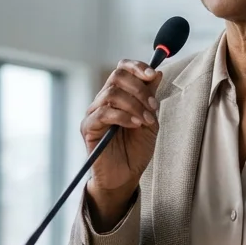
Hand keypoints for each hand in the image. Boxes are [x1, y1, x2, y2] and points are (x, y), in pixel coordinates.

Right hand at [82, 60, 161, 228]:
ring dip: (134, 104)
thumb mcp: (150, 120)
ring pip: (111, 93)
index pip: (122, 69)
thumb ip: (150, 98)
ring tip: (146, 121)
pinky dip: (123, 116)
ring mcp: (94, 113)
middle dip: (139, 88)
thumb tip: (157, 73)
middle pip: (117, 76)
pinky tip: (135, 125)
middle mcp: (104, 101)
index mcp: (119, 96)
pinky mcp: (88, 128)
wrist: (126, 176)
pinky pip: (103, 113)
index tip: (153, 75)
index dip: (137, 67)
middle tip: (153, 106)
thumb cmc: (136, 150)